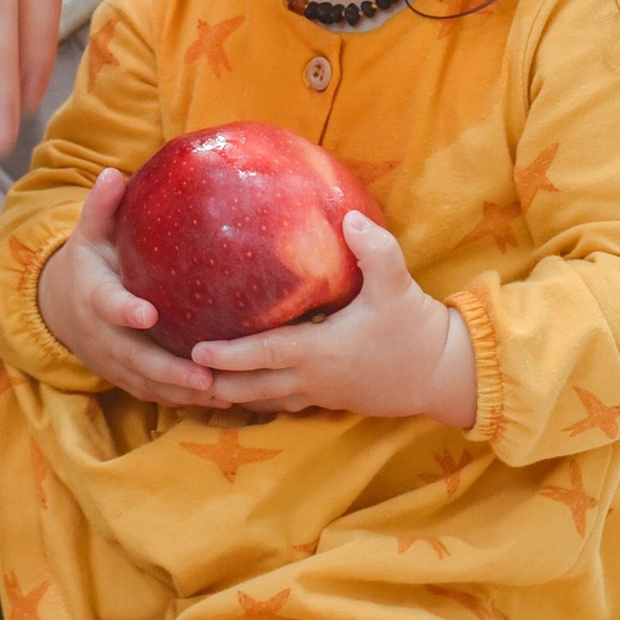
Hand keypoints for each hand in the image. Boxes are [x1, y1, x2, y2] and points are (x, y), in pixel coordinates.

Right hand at [33, 170, 223, 405]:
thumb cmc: (89, 263)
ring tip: (226, 394)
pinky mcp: (127, 378)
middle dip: (169, 370)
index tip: (147, 313)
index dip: (125, 312)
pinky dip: (185, 402)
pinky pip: (156, 395)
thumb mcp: (89, 234)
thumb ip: (101, 208)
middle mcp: (103, 336)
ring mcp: (114, 362)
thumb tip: (112, 173)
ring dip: (184, 393)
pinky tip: (224, 400)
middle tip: (204, 375)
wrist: (61, 308)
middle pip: (135, 358)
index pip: (108, 305)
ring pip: (149, 384)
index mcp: (94, 295)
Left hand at [192, 213, 481, 424]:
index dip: (229, 354)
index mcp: (321, 352)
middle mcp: (314, 379)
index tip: (194, 350)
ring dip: (232, 394)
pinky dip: (259, 396)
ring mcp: (321, 393)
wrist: (444, 374)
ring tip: (196, 381)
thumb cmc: (416, 329)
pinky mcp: (330, 399)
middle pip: (252, 388)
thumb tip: (349, 218)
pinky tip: (242, 385)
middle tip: (175, 372)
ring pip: (265, 400)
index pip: (265, 355)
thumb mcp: (397, 285)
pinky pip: (284, 402)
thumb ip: (375, 250)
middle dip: (215, 382)